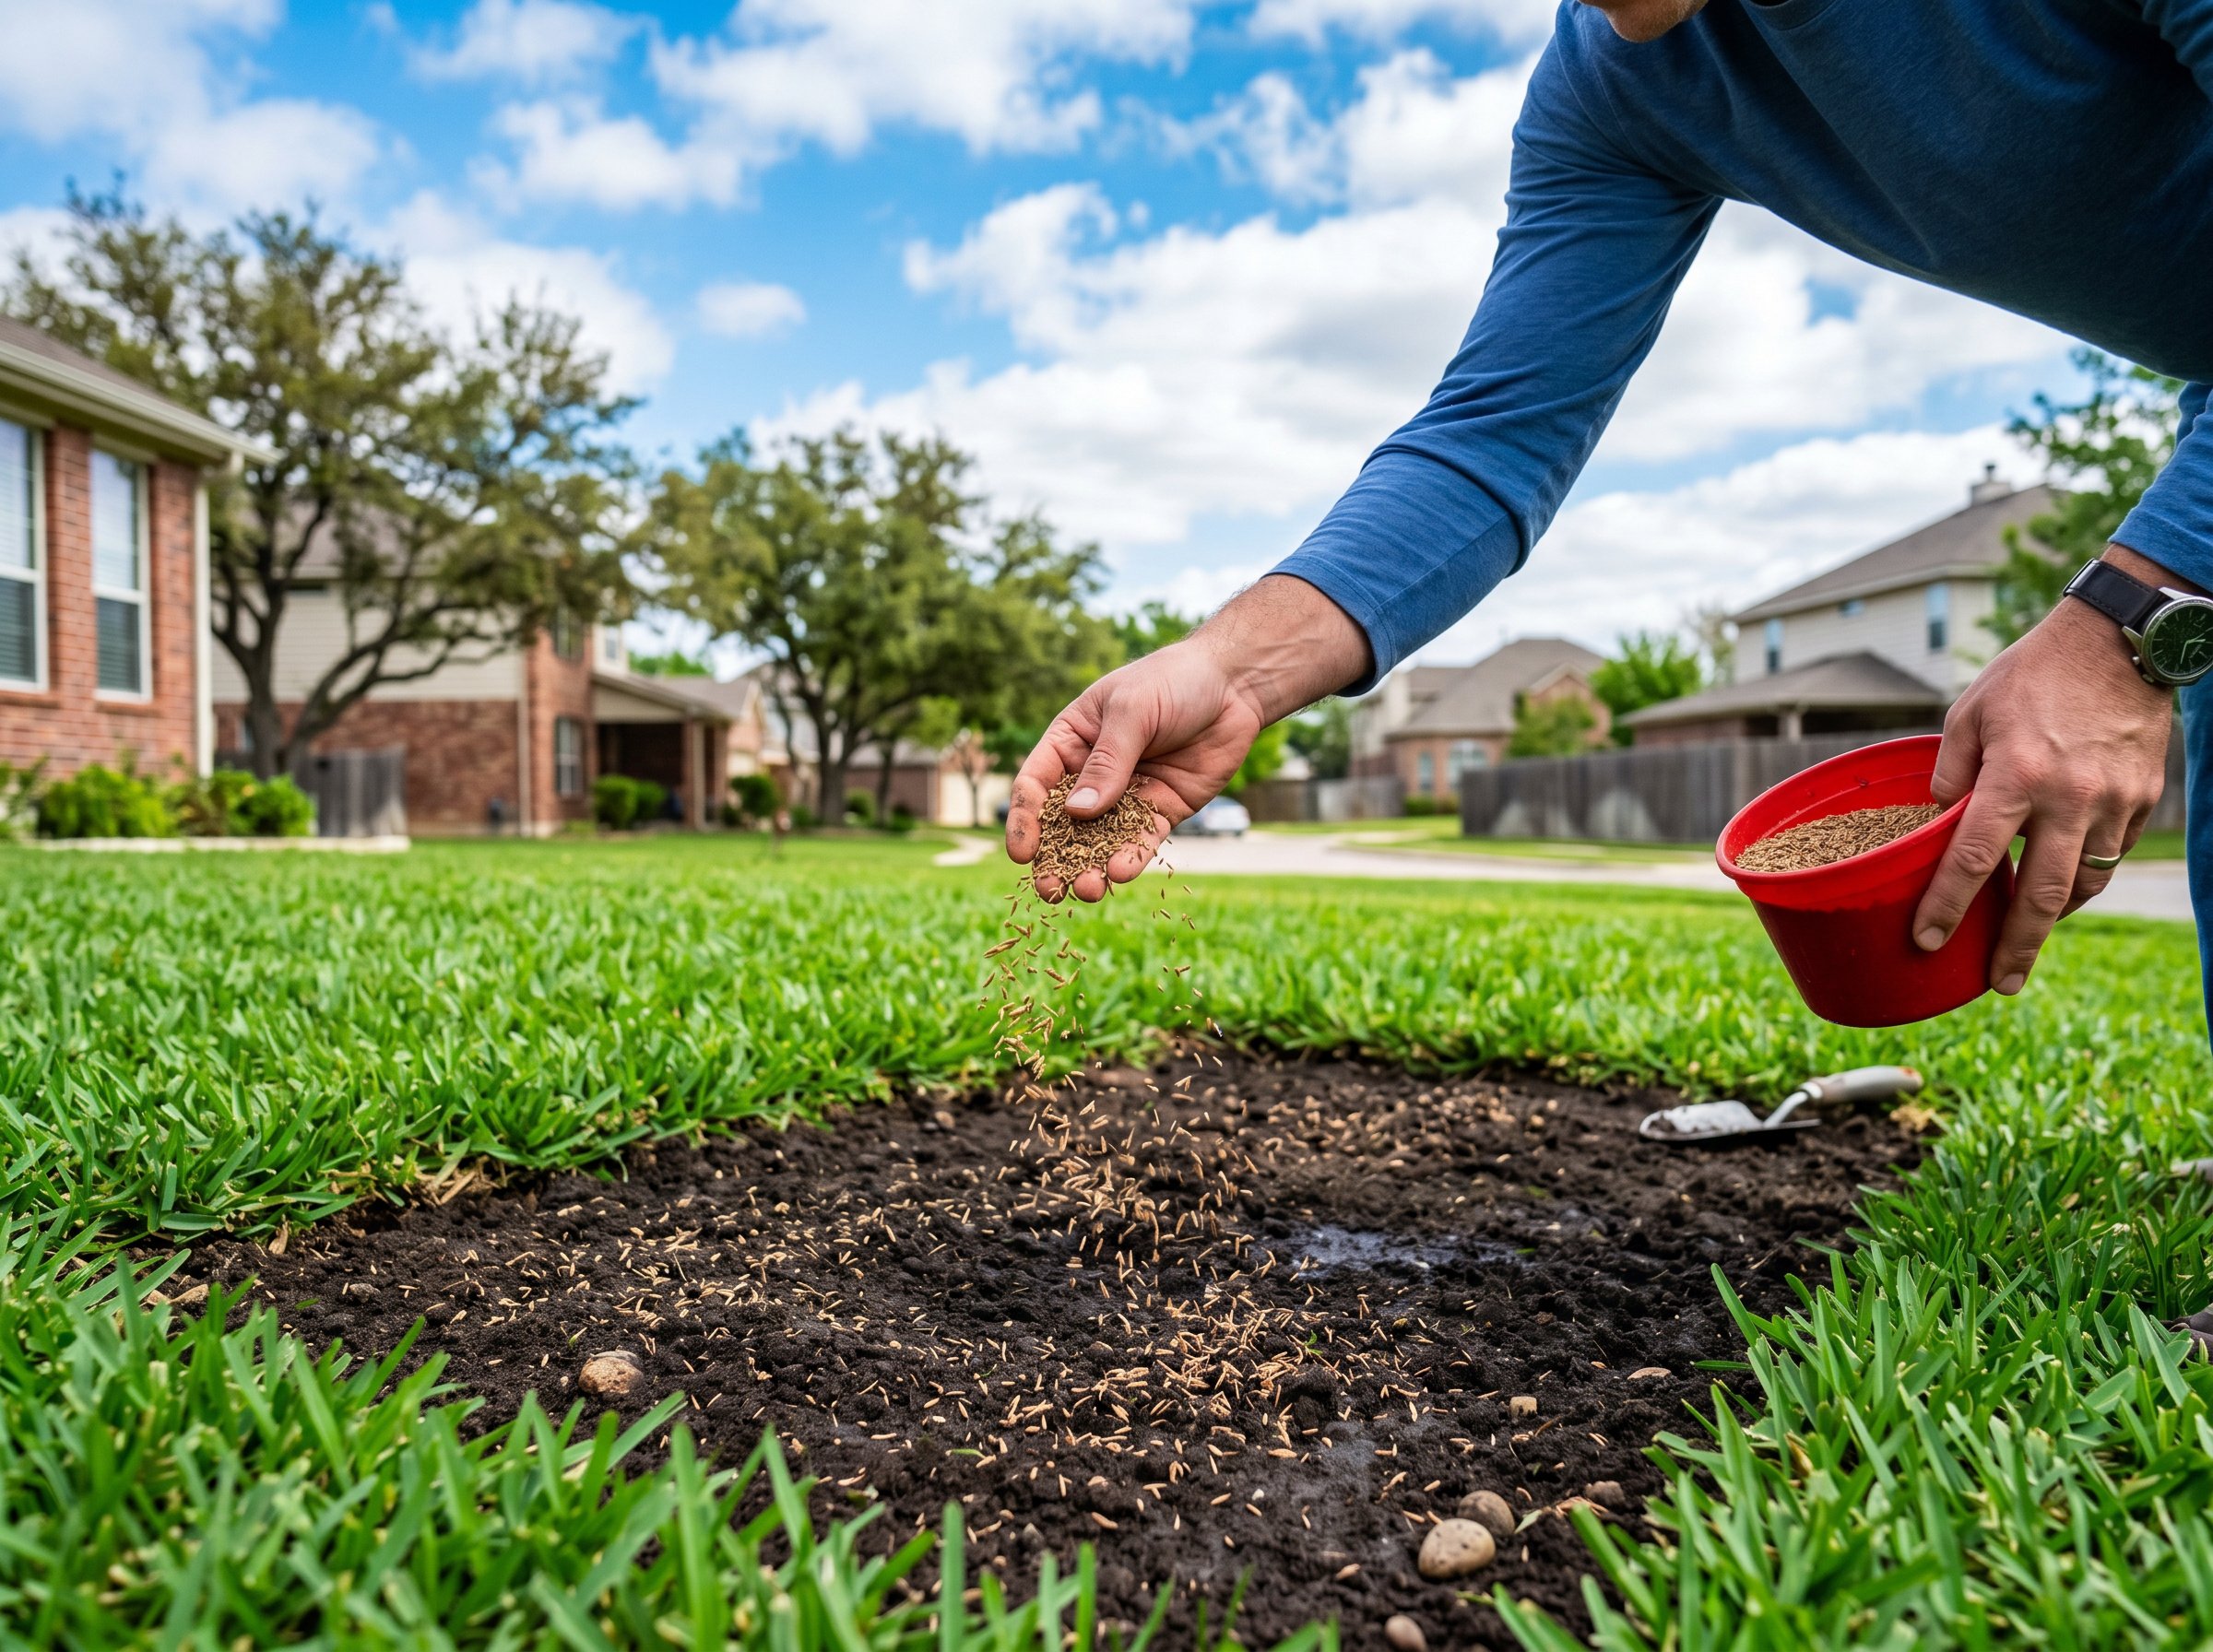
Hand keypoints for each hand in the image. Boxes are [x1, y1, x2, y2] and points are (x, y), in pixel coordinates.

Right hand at [1005, 575, 1370, 900]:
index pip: (1036, 785)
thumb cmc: (1173, 681)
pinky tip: (1123, 872)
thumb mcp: (1133, 712)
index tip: (1022, 853)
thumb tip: (1077, 812)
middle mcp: (1093, 773)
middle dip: (1055, 858)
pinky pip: (1141, 839)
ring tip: (1090, 889)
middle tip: (1051, 888)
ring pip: (1101, 839)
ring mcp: (1127, 794)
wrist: (1233, 686)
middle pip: (1064, 823)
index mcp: (1071, 742)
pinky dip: (1131, 857)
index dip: (1025, 819)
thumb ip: (1108, 762)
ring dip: (1092, 866)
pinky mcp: (1161, 809)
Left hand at [1912, 545, 2175, 991]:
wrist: (2117, 641)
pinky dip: (2084, 877)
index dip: (1947, 906)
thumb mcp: (1970, 713)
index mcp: (2015, 774)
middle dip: (2015, 946)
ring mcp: (2113, 802)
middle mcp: (2068, 796)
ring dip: (2053, 917)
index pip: (1975, 858)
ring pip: (2083, 883)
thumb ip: (1950, 772)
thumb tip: (1936, 820)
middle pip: (2041, 895)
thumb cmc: (2032, 674)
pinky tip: (2063, 886)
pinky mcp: (2142, 798)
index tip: (1926, 939)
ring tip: (2025, 939)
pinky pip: (2109, 854)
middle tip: (1997, 984)